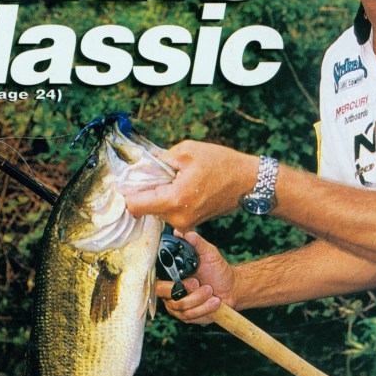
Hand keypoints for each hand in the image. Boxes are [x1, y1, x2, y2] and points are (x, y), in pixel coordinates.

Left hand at [126, 140, 257, 231]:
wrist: (248, 182)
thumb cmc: (221, 164)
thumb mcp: (187, 151)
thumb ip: (160, 160)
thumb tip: (141, 167)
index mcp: (174, 200)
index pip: (134, 205)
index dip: (127, 191)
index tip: (126, 180)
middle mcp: (177, 218)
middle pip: (144, 208)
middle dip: (145, 190)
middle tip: (156, 173)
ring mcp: (185, 223)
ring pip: (156, 210)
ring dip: (158, 195)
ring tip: (174, 178)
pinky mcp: (190, 224)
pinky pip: (169, 212)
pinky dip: (168, 199)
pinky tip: (181, 185)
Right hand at [156, 231, 237, 324]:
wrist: (231, 288)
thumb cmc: (217, 270)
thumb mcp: (208, 253)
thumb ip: (195, 242)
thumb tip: (180, 231)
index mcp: (170, 275)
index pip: (156, 279)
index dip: (165, 280)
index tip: (184, 278)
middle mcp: (169, 291)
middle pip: (165, 294)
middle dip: (185, 290)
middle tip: (198, 283)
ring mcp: (177, 305)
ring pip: (180, 306)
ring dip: (198, 298)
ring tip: (211, 291)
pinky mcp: (187, 316)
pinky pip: (190, 315)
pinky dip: (205, 308)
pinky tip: (215, 301)